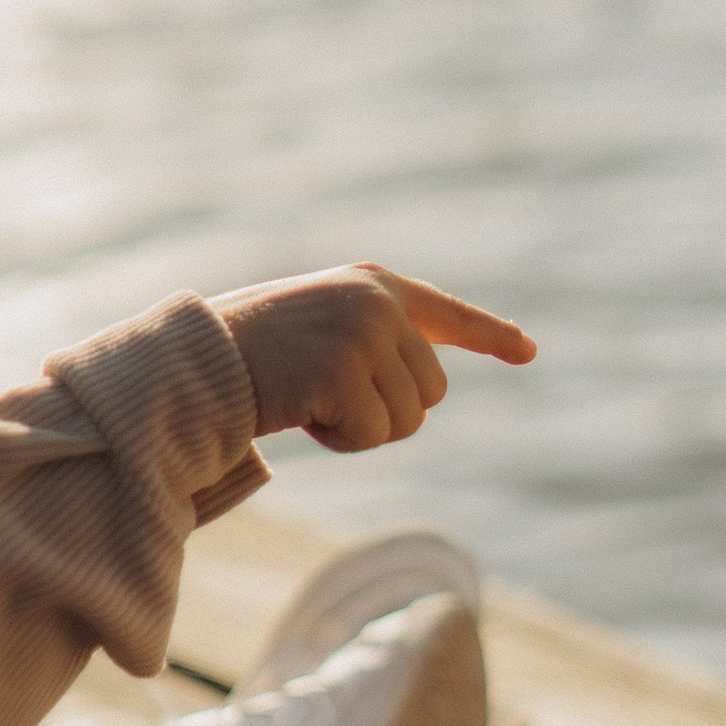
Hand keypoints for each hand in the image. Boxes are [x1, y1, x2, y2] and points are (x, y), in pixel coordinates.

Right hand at [209, 262, 535, 452]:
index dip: (490, 334)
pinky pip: (374, 435)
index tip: (528, 351)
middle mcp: (378, 302)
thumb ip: (375, 344)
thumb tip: (426, 394)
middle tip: (325, 395)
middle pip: (431, 391)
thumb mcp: (323, 330)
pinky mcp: (345, 370)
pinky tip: (301, 413)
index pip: (448, 313)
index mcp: (375, 284)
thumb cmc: (253, 354)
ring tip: (308, 398)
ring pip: (408, 419)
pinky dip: (341, 440)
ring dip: (361, 427)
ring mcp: (363, 333)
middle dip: (386, 410)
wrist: (197, 359)